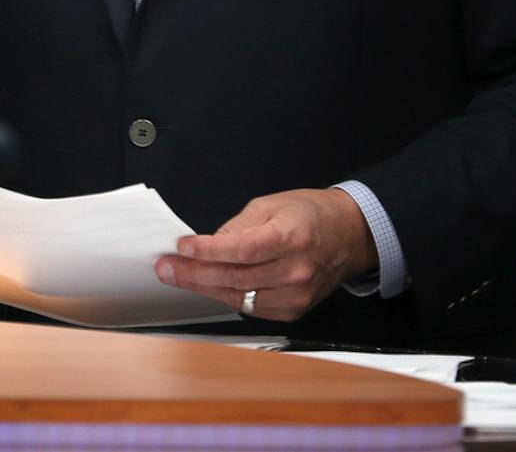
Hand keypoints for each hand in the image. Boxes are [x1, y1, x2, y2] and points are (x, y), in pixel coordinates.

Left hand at [155, 187, 377, 320]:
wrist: (349, 235)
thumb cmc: (310, 215)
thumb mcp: (270, 205)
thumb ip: (237, 227)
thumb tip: (207, 244)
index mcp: (291, 238)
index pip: (243, 250)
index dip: (208, 251)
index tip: (182, 247)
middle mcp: (297, 271)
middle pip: (236, 278)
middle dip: (195, 273)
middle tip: (166, 267)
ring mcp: (297, 295)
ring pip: (240, 297)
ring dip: (204, 287)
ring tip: (178, 277)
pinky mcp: (295, 310)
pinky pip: (252, 307)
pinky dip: (227, 296)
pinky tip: (207, 286)